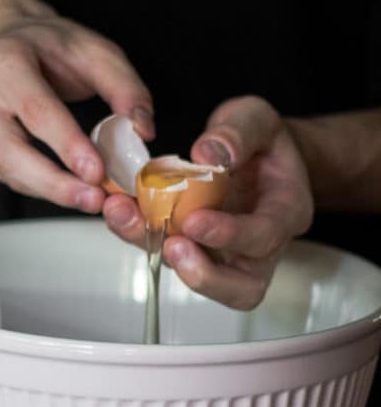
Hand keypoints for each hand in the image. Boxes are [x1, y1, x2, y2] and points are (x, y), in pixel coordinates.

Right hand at [0, 14, 153, 211]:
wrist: (11, 43)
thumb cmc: (53, 48)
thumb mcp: (96, 51)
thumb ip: (125, 88)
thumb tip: (143, 130)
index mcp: (3, 60)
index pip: (35, 109)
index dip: (67, 145)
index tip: (96, 172)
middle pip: (10, 151)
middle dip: (54, 183)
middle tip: (93, 200)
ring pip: (6, 170)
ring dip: (50, 191)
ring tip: (89, 200)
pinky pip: (7, 176)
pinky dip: (39, 187)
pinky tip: (66, 188)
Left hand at [103, 96, 313, 308]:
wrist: (252, 152)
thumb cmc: (260, 141)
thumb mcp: (256, 118)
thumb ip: (239, 132)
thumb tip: (208, 154)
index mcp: (286, 211)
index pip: (264, 236)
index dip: (229, 235)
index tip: (194, 221)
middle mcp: (258, 246)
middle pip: (241, 288)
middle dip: (202, 274)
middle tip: (169, 245)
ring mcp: (225, 255)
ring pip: (198, 276)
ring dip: (157, 252)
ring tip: (125, 217)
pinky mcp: (193, 249)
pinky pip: (168, 253)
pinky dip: (140, 234)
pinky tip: (119, 208)